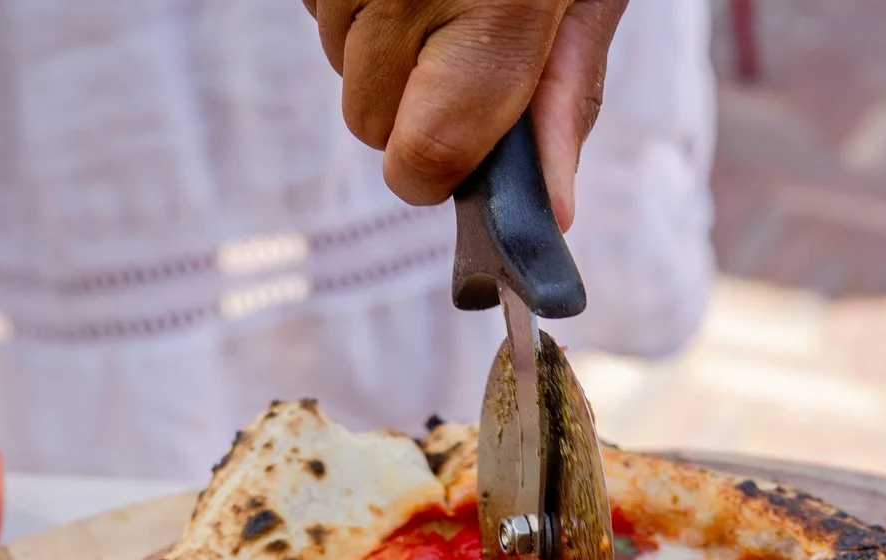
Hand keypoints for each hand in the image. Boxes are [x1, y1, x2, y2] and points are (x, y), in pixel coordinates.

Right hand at [305, 0, 628, 228]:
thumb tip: (555, 213)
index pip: (425, 158)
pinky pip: (317, 8)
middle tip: (463, 36)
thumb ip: (568, 95)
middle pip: (369, 121)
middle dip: (411, 103)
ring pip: (339, 62)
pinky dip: (358, 2)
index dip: (437, 173)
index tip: (461, 151)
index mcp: (501, 15)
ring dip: (383, 46)